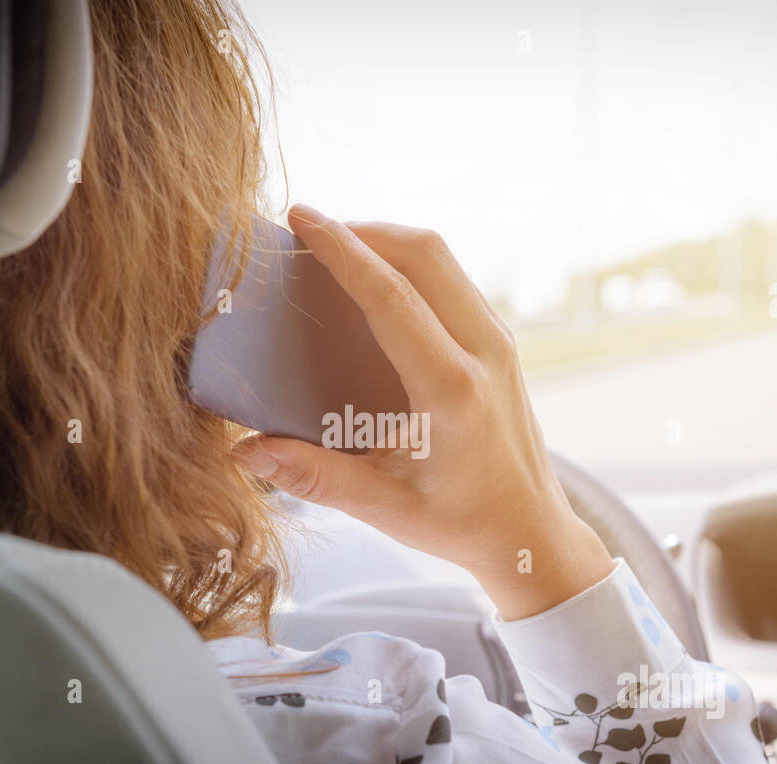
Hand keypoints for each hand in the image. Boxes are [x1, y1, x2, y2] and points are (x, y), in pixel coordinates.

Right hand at [233, 204, 614, 619]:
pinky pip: (453, 279)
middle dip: (364, 230)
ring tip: (336, 249)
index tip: (301, 219)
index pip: (392, 298)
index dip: (343, 251)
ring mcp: (499, 342)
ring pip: (443, 259)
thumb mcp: (382, 508)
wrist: (530, 531)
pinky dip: (410, 263)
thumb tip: (246, 452)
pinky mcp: (500, 342)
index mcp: (452, 391)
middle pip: (425, 254)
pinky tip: (376, 281)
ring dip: (388, 241)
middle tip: (310, 231)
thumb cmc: (458, 522)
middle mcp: (484, 353)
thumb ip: (314, 477)